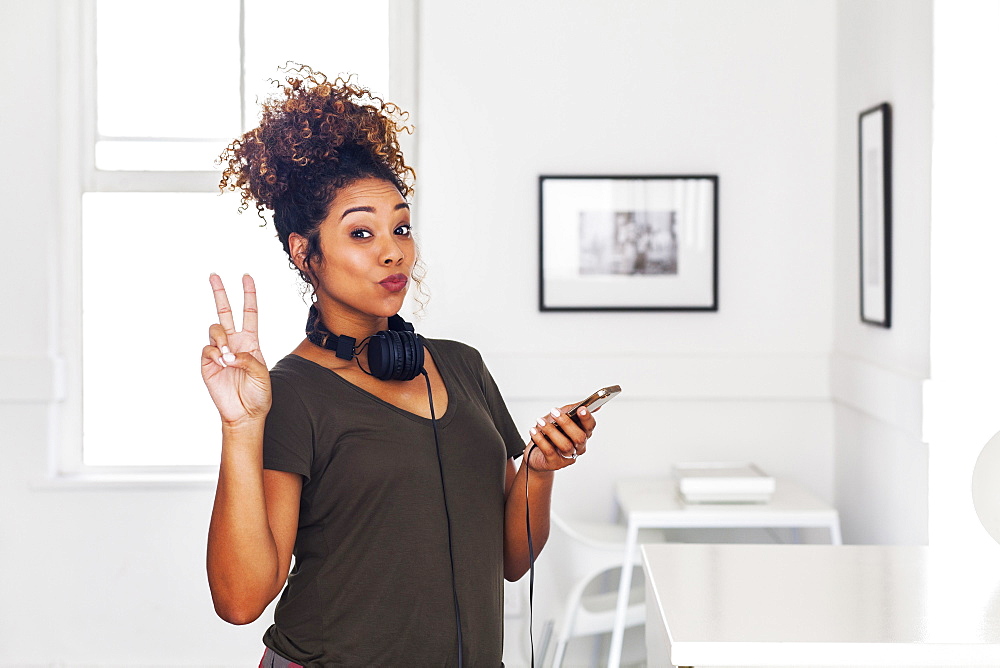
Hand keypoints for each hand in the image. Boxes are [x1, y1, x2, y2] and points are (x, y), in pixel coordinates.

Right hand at [201, 274, 270, 425]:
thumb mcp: (261, 373)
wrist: (245, 413)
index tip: (247, 277)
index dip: (249, 295)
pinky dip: (214, 353)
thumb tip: (227, 353)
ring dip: (221, 338)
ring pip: (215, 329)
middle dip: (220, 293)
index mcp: (251, 342)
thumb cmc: (258, 394)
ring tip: (227, 356)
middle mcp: (234, 343)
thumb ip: (247, 358)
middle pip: (225, 312)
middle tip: (214, 275)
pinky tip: (221, 363)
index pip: (249, 313)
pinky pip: (207, 348)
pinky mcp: (208, 363)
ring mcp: (220, 352)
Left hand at [525, 402, 596, 471]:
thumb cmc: (550, 434)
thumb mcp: (559, 418)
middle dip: (566, 423)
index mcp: (583, 434)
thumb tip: (586, 403)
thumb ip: (571, 410)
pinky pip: (549, 451)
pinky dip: (540, 439)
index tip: (581, 409)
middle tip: (554, 412)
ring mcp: (568, 456)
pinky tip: (534, 431)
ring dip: (551, 431)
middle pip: (579, 437)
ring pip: (565, 445)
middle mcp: (578, 446)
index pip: (590, 426)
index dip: (587, 418)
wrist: (535, 453)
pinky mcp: (555, 463)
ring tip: (541, 422)